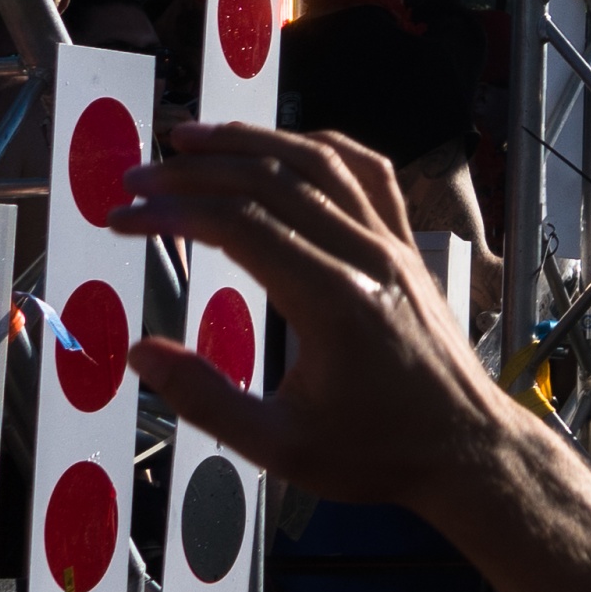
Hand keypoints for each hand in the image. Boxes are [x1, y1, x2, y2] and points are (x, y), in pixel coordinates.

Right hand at [131, 118, 532, 510]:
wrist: (466, 448)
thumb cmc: (378, 452)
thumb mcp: (280, 447)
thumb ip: (204, 399)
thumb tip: (141, 354)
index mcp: (332, 300)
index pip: (239, 226)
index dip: (172, 211)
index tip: (124, 216)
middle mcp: (367, 255)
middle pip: (272, 180)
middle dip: (195, 170)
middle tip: (138, 177)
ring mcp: (393, 244)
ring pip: (321, 162)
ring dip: (252, 141)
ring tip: (192, 139)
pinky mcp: (407, 246)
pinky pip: (367, 172)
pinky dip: (319, 147)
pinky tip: (282, 146)